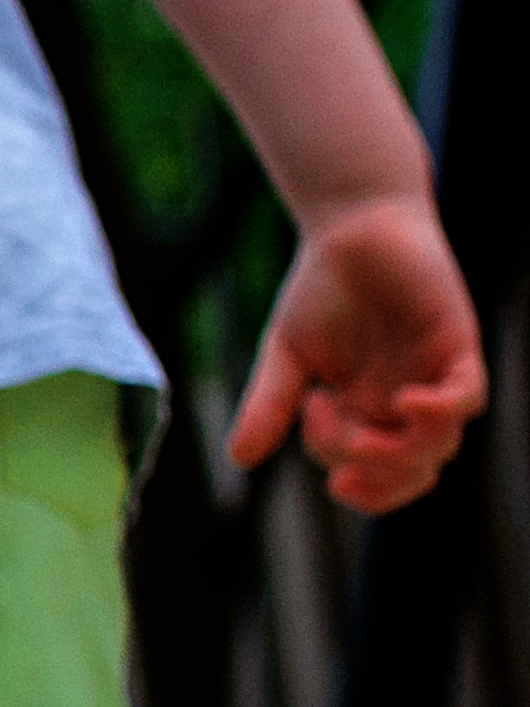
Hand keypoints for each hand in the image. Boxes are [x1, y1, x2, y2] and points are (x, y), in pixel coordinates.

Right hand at [226, 196, 487, 514]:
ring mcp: (434, 376)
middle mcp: (404, 401)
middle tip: (339, 456)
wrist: (354, 226)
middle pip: (410, 468)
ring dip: (401, 454)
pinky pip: (468, 397)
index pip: (374, 470)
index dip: (357, 480)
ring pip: (440, 444)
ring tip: (358, 431)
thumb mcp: (285, 354)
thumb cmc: (322, 287)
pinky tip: (407, 402)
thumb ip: (269, 405)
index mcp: (366, 410)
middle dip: (378, 476)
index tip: (327, 460)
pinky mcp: (458, 346)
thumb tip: (238, 459)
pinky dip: (442, 411)